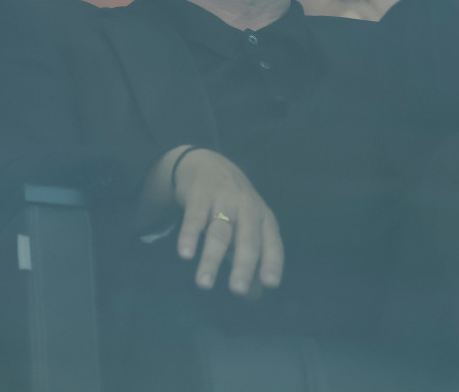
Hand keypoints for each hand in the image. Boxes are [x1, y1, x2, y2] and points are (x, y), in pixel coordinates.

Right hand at [171, 147, 284, 295]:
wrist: (207, 163)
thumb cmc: (233, 204)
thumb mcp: (247, 226)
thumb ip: (252, 258)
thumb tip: (256, 295)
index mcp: (263, 218)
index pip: (272, 243)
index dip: (272, 262)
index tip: (270, 284)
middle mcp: (248, 209)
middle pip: (247, 240)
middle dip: (243, 265)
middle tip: (236, 290)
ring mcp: (225, 201)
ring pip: (220, 233)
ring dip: (211, 259)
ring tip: (204, 284)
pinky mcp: (201, 196)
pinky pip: (195, 217)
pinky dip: (190, 235)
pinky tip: (185, 253)